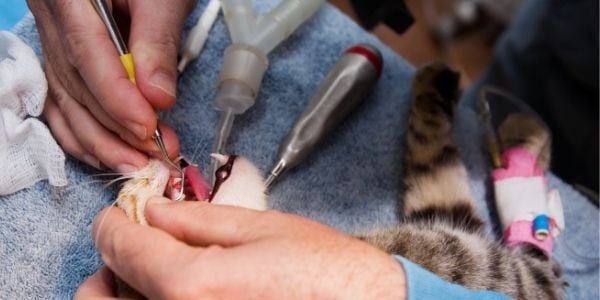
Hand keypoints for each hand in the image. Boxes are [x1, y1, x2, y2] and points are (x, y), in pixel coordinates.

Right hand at [27, 0, 196, 171]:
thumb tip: (157, 99)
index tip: (148, 127)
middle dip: (117, 127)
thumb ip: (157, 42)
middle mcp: (50, 18)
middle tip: (156, 153)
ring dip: (102, 140)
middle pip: (76, 83)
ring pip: (67, 100)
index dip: (116, 97)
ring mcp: (51, 40)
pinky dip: (82, 134)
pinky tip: (105, 155)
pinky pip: (61, 103)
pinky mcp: (61, 59)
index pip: (87, 53)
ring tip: (137, 163)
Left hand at [76, 199, 406, 298]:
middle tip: (137, 247)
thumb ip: (198, 219)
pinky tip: (186, 295)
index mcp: (191, 288)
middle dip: (108, 268)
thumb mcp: (262, 230)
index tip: (117, 213)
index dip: (112, 222)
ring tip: (160, 274)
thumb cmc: (328, 276)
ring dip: (124, 295)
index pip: (120, 248)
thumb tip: (155, 210)